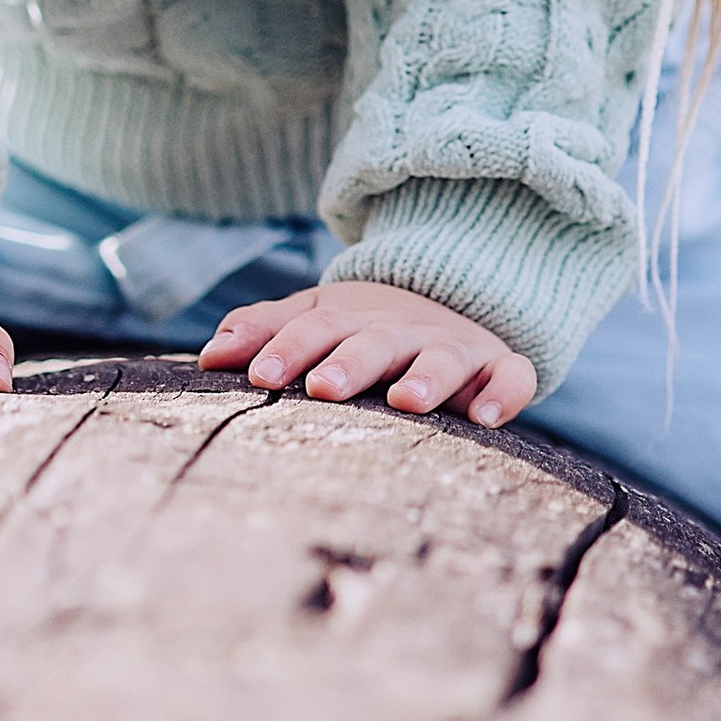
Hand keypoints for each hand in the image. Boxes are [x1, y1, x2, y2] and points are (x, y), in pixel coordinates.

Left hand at [199, 278, 535, 428]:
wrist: (448, 303)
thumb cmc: (364, 328)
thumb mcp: (317, 318)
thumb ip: (266, 331)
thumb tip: (209, 354)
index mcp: (353, 318)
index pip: (316, 326)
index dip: (287, 347)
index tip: (258, 374)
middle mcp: (404, 330)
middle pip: (375, 341)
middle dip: (350, 362)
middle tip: (322, 387)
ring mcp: (454, 347)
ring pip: (443, 357)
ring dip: (427, 376)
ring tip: (406, 401)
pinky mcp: (499, 366)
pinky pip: (511, 376)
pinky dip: (503, 392)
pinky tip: (484, 418)